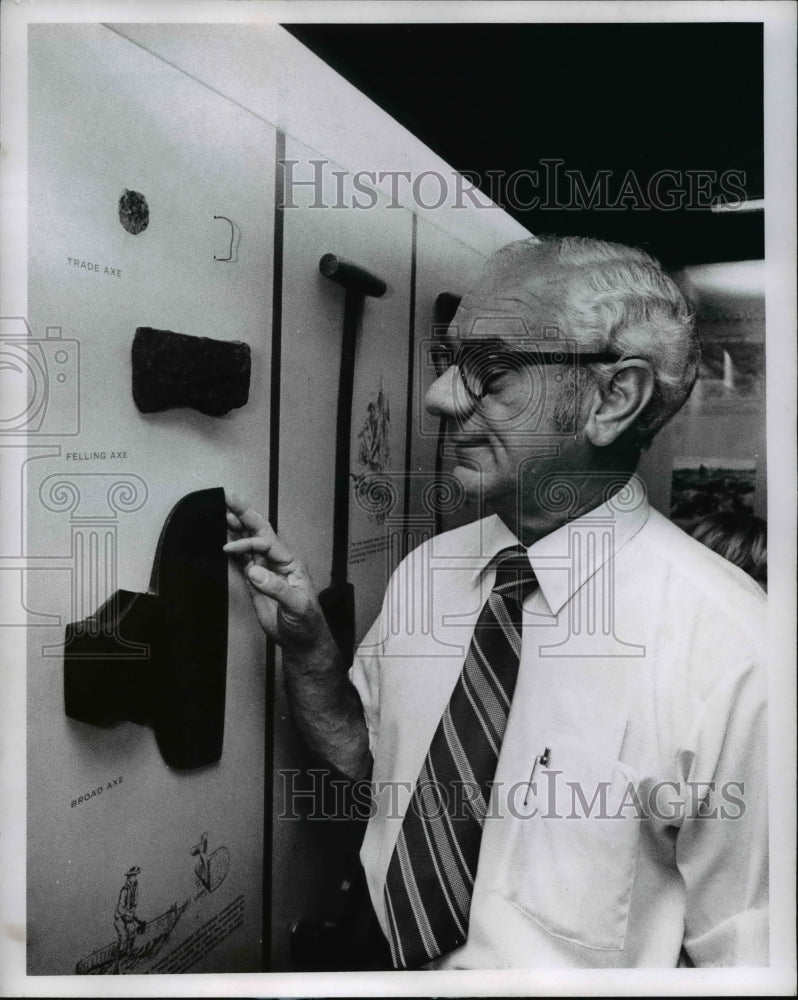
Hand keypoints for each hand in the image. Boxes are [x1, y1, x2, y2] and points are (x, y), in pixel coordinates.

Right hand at [223, 491, 328, 648]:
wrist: (302, 640)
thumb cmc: (306, 622)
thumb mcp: (297, 605)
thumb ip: (277, 588)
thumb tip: (255, 572)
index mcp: (290, 562)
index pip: (266, 542)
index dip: (247, 541)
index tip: (230, 548)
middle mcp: (278, 561)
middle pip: (259, 532)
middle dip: (244, 513)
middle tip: (229, 497)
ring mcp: (266, 569)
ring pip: (249, 542)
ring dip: (237, 526)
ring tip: (223, 510)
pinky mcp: (257, 580)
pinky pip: (243, 559)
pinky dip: (234, 547)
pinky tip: (225, 538)